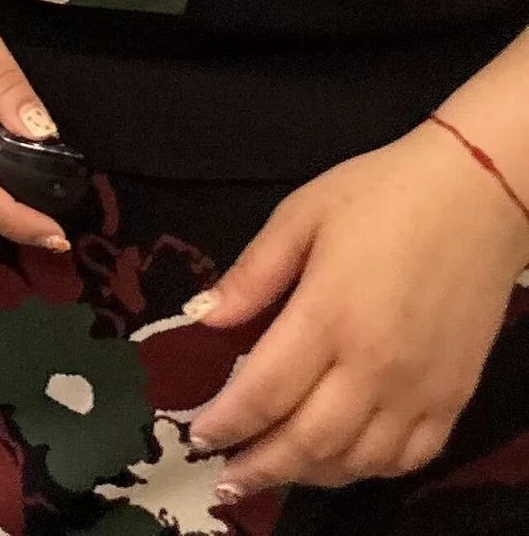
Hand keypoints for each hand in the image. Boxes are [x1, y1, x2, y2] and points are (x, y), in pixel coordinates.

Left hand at [186, 123, 528, 490]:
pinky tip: (342, 461)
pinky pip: (409, 458)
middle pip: (309, 442)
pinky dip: (369, 470)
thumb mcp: (302, 214)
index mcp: (329, 316)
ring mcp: (420, 391)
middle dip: (261, 467)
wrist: (476, 197)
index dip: (227, 422)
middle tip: (226, 479)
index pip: (265, 391)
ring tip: (274, 472)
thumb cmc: (380, 196)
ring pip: (358, 461)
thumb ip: (253, 273)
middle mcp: (375, 367)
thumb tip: (202, 317)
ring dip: (310, 476)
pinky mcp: (453, 399)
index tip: (198, 436)